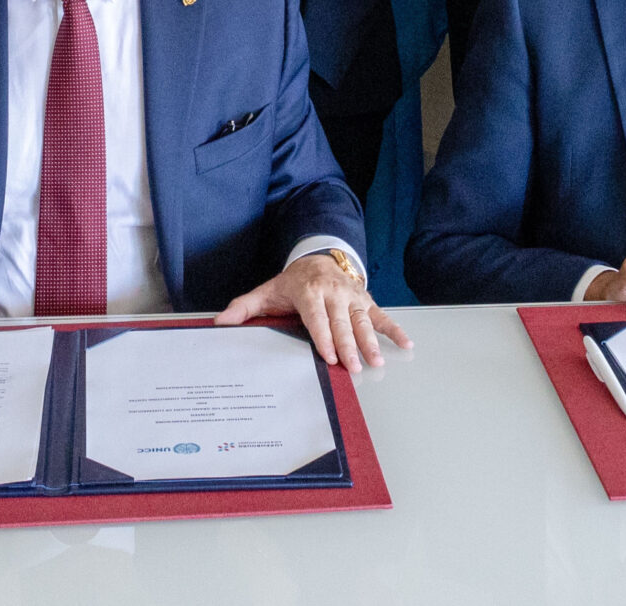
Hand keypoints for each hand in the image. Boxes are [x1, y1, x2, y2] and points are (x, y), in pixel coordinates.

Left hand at [218, 253, 410, 371]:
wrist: (319, 256)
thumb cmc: (292, 282)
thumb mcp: (267, 291)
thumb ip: (244, 308)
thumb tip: (220, 323)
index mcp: (309, 292)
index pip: (317, 317)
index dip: (323, 336)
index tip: (330, 355)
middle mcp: (334, 292)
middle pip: (342, 323)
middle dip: (349, 346)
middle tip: (354, 367)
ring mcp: (352, 296)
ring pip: (362, 321)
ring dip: (371, 342)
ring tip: (376, 362)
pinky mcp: (365, 299)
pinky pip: (381, 315)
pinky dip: (393, 329)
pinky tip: (405, 343)